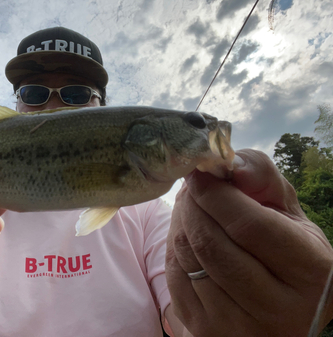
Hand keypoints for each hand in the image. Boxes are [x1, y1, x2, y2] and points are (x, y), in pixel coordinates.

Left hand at [165, 149, 332, 336]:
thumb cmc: (284, 252)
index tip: (199, 173)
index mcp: (309, 271)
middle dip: (191, 203)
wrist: (277, 310)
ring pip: (187, 257)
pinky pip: (174, 276)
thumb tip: (230, 163)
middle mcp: (275, 307)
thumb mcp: (289, 214)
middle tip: (191, 186)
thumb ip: (264, 179)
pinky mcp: (205, 332)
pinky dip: (173, 246)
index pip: (248, 224)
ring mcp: (237, 326)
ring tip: (190, 206)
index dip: (215, 193)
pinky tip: (186, 234)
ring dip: (180, 221)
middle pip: (210, 242)